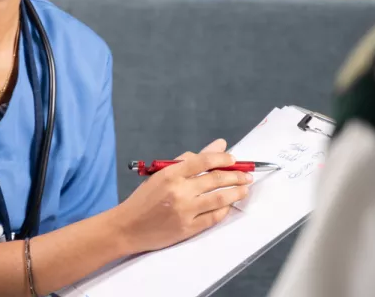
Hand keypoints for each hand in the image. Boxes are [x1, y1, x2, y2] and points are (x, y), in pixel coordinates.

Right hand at [112, 140, 251, 254]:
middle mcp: (179, 191)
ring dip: (236, 193)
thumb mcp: (162, 174)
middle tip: (247, 175)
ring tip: (244, 189)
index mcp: (171, 174)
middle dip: (236, 176)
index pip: (204, 160)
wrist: (127, 227)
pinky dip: (224, 210)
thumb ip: (190, 160)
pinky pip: (213, 217)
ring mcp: (184, 211)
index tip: (234, 159)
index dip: (223, 159)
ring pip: (219, 199)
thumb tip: (219, 146)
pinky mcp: (188, 228)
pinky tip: (229, 205)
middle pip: (215, 179)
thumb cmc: (145, 198)